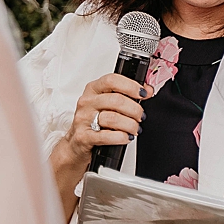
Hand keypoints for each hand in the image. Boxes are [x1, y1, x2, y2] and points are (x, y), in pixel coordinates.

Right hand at [48, 73, 151, 222]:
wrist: (76, 143)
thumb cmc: (93, 121)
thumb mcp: (107, 103)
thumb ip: (126, 95)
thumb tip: (148, 90)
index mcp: (93, 90)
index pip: (112, 81)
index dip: (131, 86)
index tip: (143, 93)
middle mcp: (87, 102)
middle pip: (116, 100)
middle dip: (134, 109)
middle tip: (140, 116)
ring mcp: (83, 119)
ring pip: (113, 118)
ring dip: (130, 125)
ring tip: (135, 129)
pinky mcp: (83, 136)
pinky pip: (106, 136)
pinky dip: (120, 137)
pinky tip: (126, 137)